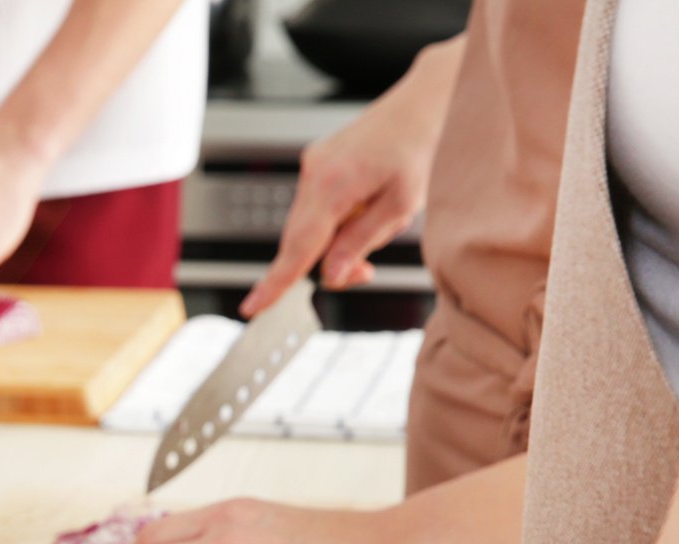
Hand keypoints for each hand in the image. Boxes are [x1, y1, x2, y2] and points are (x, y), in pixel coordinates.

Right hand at [237, 41, 457, 316]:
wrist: (425, 102)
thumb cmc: (421, 146)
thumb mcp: (401, 206)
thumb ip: (361, 242)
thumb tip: (331, 274)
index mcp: (333, 184)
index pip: (298, 247)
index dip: (276, 282)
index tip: (253, 307)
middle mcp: (314, 172)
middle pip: (301, 241)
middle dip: (327, 263)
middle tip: (365, 272)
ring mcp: (313, 165)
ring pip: (309, 226)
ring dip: (335, 239)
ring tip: (377, 221)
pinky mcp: (318, 162)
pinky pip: (316, 207)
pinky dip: (335, 220)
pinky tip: (366, 205)